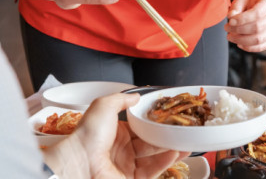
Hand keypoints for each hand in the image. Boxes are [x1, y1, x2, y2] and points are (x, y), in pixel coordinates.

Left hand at [45, 93, 184, 178]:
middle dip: (165, 137)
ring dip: (170, 149)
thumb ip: (121, 99)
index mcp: (114, 131)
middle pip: (149, 142)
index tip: (167, 117)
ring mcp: (126, 165)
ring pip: (154, 157)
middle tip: (181, 130)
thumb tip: (136, 96)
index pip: (139, 126)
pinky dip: (165, 162)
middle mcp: (121, 149)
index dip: (153, 122)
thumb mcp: (103, 105)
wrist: (80, 162)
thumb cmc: (88, 135)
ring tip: (185, 142)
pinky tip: (175, 152)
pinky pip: (152, 170)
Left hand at [225, 0, 265, 52]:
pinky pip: (260, 47)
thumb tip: (231, 17)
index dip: (242, 19)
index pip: (257, 13)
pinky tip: (238, 43)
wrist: (257, 7)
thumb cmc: (248, 4)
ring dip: (241, 40)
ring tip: (230, 36)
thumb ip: (235, 8)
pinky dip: (247, 47)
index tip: (229, 21)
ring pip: (259, 39)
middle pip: (258, 27)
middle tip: (226, 28)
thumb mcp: (240, 1)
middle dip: (239, 30)